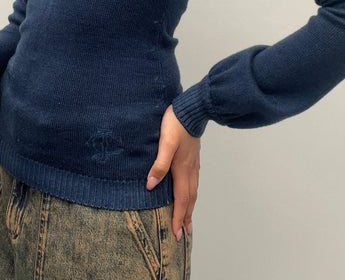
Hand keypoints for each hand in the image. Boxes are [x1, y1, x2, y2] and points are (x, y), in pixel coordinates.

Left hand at [147, 105, 199, 240]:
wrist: (191, 110)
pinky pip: (193, 181)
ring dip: (190, 207)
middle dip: (186, 217)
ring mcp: (193, 164)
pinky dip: (191, 193)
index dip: (178, 217)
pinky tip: (189, 192)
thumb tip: (151, 185)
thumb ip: (159, 164)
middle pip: (189, 199)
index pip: (181, 199)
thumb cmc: (176, 124)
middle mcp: (190, 170)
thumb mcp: (165, 143)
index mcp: (182, 169)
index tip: (177, 234)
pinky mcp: (193, 157)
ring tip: (188, 218)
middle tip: (184, 234)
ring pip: (193, 191)